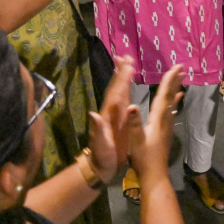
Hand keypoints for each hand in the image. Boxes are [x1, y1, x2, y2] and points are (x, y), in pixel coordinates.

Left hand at [87, 56, 133, 183]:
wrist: (100, 167)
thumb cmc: (101, 157)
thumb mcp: (100, 145)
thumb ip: (97, 130)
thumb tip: (93, 114)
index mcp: (109, 115)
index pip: (116, 93)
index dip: (121, 79)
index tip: (126, 64)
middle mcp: (112, 112)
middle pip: (117, 88)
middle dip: (122, 72)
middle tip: (126, 56)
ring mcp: (117, 116)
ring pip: (121, 92)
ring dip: (124, 78)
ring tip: (129, 64)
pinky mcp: (122, 121)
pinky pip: (126, 101)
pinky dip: (128, 90)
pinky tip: (131, 86)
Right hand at [128, 65, 183, 177]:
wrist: (154, 175)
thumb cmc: (143, 158)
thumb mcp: (135, 140)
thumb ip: (134, 123)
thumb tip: (131, 106)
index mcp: (157, 119)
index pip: (163, 96)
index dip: (169, 81)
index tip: (176, 67)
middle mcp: (165, 121)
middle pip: (171, 97)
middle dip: (175, 82)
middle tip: (182, 68)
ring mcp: (167, 127)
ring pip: (172, 104)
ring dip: (175, 90)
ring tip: (180, 80)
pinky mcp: (166, 133)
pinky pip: (171, 113)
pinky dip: (174, 104)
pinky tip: (176, 103)